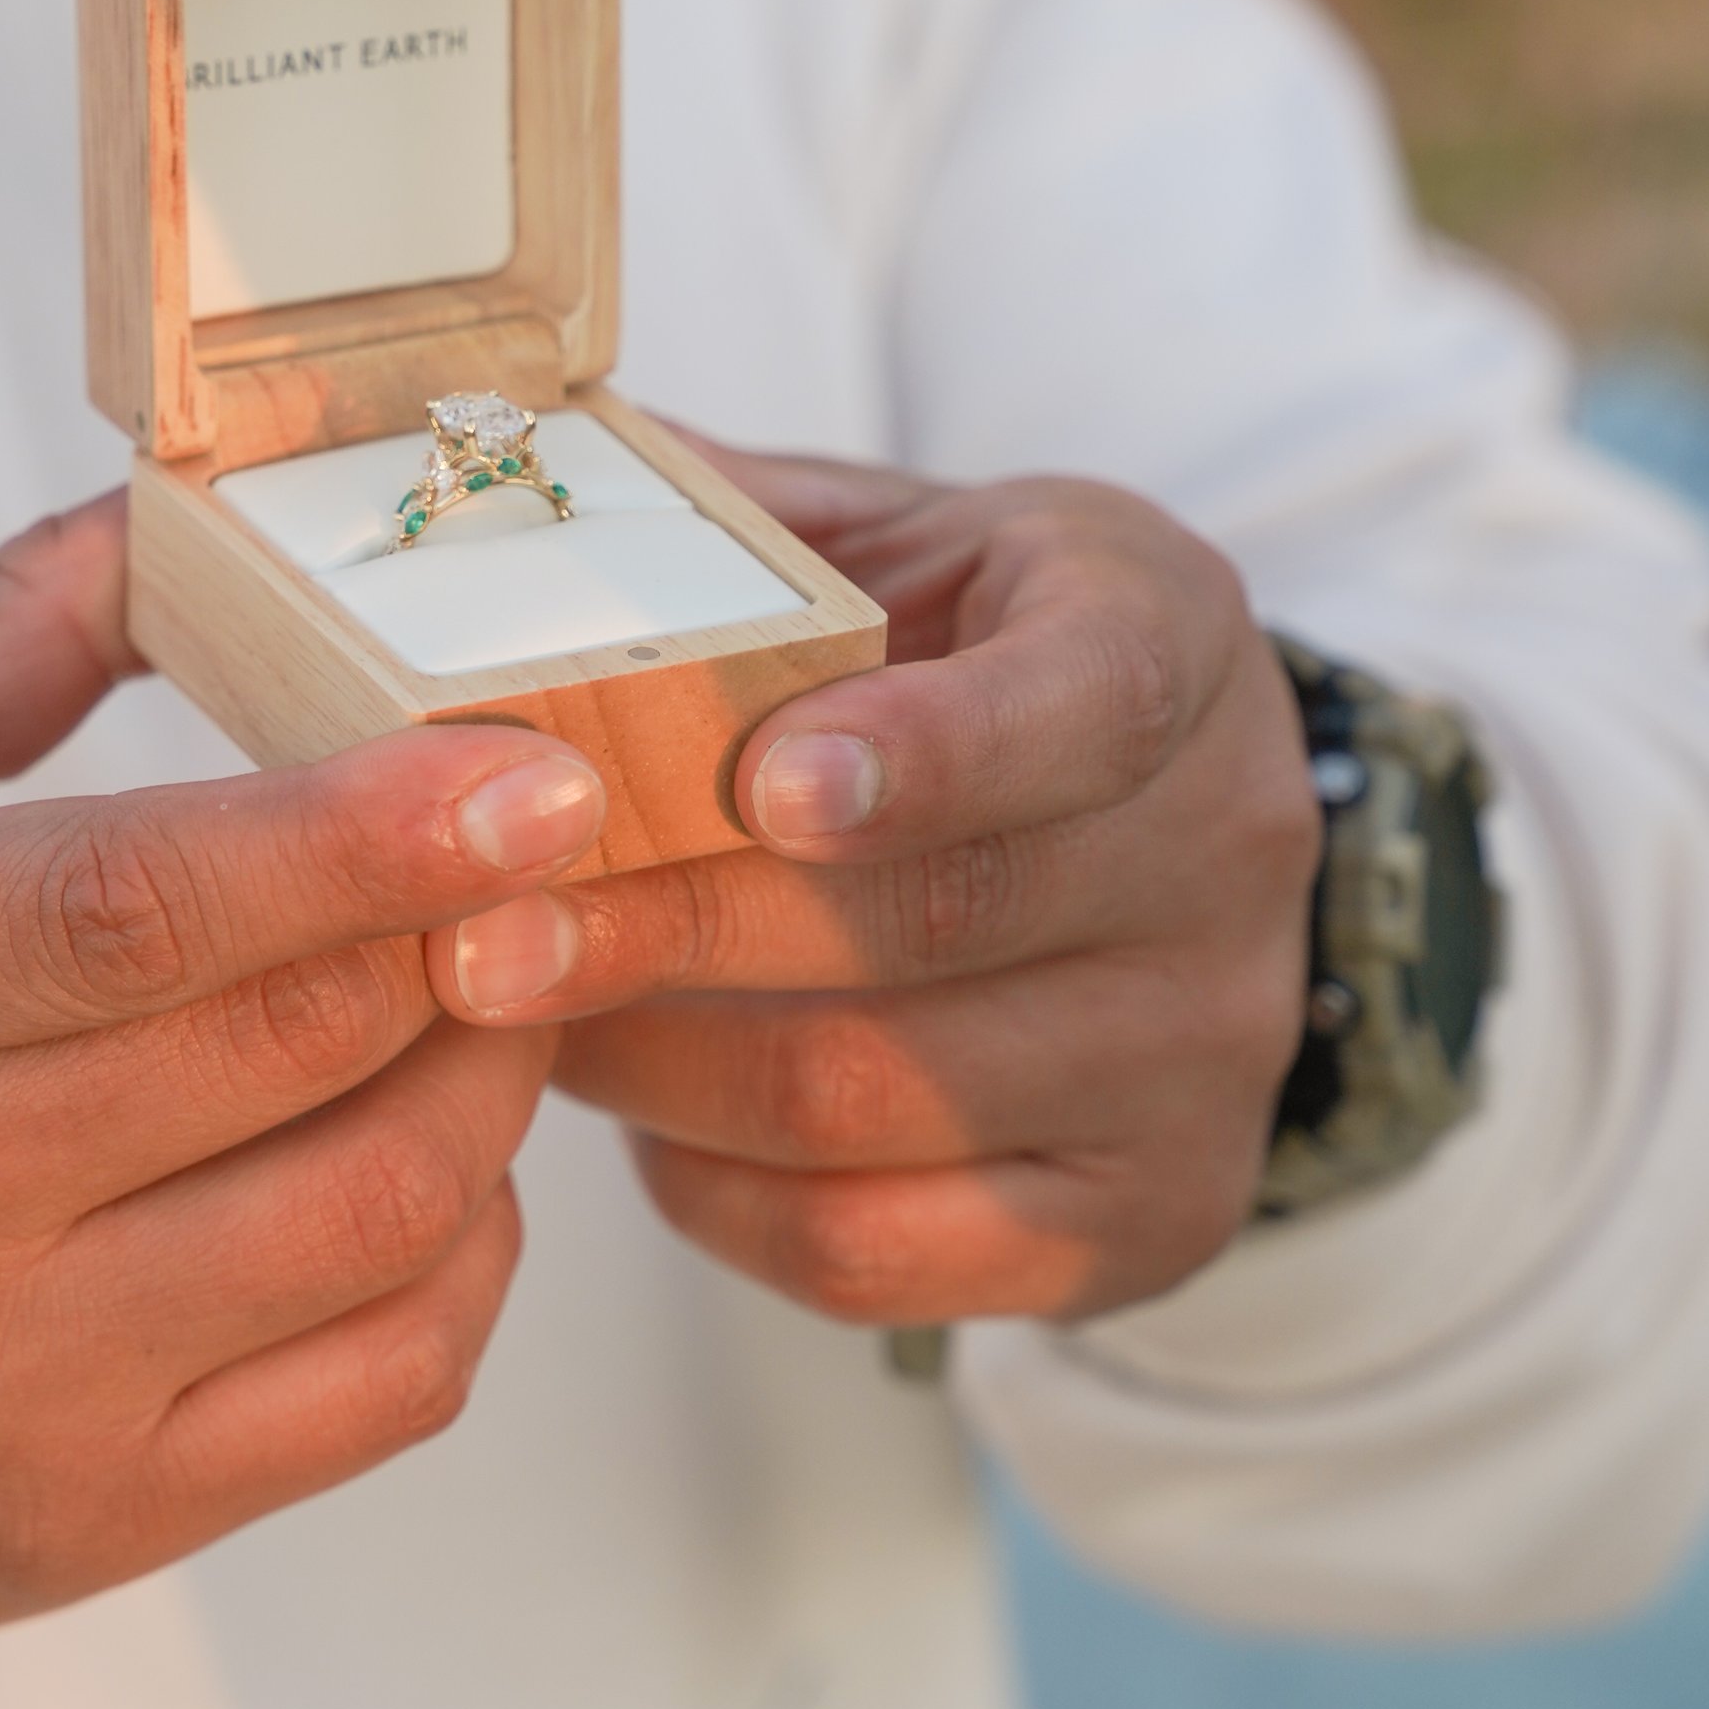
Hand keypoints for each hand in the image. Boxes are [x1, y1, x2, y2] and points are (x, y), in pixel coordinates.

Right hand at [0, 500, 606, 1654]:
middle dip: (469, 927)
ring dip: (491, 1075)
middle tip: (533, 844)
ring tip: (482, 984)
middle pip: (290, 1047)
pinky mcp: (85, 1527)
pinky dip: (467, 1249)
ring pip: (378, 1214)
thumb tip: (198, 504)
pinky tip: (425, 1160)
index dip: (361, 833)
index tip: (530, 772)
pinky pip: (389, 1381)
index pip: (129, 905)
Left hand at [428, 450, 1320, 1327]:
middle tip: (484, 936)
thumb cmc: (988, 661)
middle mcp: (1225, 854)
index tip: (761, 780)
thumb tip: (507, 458)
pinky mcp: (1148, 1217)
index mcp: (1170, 637)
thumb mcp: (914, 537)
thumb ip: (744, 516)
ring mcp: (1204, 1056)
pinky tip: (640, 1122)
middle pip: (935, 922)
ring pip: (880, 1100)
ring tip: (524, 1007)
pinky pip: (880, 1250)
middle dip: (679, 932)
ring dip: (658, 1068)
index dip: (928, 751)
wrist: (1172, 838)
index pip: (1087, 703)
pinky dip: (716, 1195)